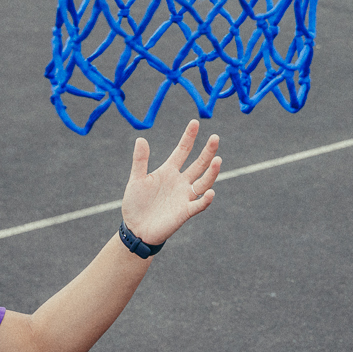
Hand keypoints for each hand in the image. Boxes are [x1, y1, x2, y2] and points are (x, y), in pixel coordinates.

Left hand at [121, 120, 221, 245]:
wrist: (135, 229)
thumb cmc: (136, 204)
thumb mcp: (136, 180)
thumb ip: (140, 161)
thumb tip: (141, 138)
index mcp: (169, 171)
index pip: (182, 151)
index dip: (189, 137)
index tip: (195, 123)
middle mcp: (180, 181)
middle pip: (198, 164)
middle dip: (207, 151)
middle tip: (215, 137)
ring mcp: (184, 196)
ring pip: (203, 182)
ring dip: (211, 172)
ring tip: (217, 161)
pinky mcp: (185, 211)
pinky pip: (199, 204)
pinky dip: (205, 199)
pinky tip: (209, 192)